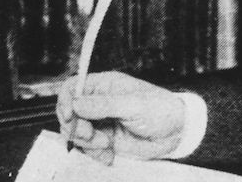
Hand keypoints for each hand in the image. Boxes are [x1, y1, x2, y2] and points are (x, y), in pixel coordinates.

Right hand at [56, 71, 184, 164]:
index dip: (65, 101)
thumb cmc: (161, 110)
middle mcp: (99, 102)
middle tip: (91, 136)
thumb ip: (104, 105)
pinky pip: (86, 149)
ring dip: (87, 143)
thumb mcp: (134, 105)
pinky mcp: (104, 139)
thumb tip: (76, 103)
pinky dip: (94, 154)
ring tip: (107, 145)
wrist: (176, 133)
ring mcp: (100, 122)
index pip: (72, 87)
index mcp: (105, 85)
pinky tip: (109, 156)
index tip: (68, 117)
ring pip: (75, 133)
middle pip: (68, 113)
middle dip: (76, 128)